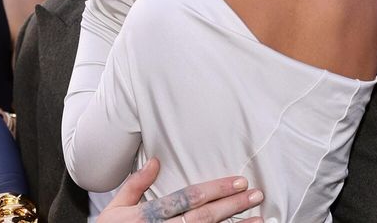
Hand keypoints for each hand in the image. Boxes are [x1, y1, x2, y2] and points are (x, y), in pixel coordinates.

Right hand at [97, 158, 263, 222]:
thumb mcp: (116, 207)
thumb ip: (135, 184)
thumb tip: (155, 160)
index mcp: (149, 215)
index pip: (188, 198)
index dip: (215, 189)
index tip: (237, 181)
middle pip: (204, 217)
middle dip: (232, 205)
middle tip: (256, 194)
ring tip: (260, 219)